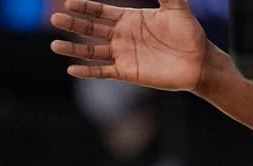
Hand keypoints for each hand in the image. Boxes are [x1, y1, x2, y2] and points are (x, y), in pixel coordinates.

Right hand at [50, 0, 208, 91]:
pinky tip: (72, 69)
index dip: (84, 7)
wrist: (198, 62)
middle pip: (91, 29)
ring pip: (92, 51)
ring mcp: (123, 55)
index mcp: (129, 19)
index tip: (68, 2)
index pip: (100, 11)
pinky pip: (103, 72)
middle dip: (73, 24)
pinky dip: (88, 72)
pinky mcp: (127, 73)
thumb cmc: (189, 33)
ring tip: (54, 44)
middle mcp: (122, 36)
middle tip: (54, 19)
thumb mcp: (176, 7)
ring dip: (73, 48)